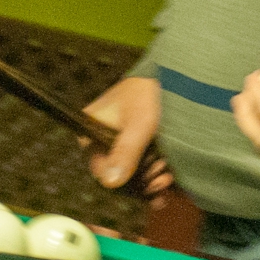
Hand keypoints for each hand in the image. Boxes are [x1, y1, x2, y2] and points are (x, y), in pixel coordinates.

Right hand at [80, 76, 173, 199]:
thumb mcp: (139, 125)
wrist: (169, 76)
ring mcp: (117, 142)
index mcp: (90, 132)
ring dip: (151, 179)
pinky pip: (140, 167)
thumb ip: (125, 152)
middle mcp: (100, 140)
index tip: (149, 183)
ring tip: (168, 173)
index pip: (101, 170)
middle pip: (117, 174)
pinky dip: (154, 174)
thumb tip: (109, 183)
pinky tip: (169, 176)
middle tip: (163, 178)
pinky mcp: (132, 143)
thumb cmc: (148, 95)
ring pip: (131, 173)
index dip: (124, 183)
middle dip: (142, 182)